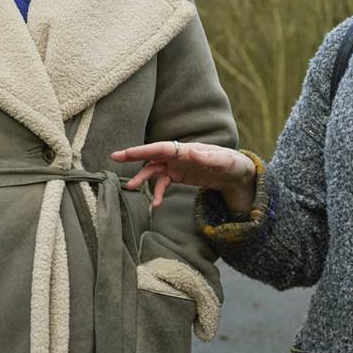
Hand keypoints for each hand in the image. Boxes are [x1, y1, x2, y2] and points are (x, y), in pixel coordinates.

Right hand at [111, 141, 256, 213]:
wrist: (239, 175)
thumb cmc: (234, 164)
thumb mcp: (225, 162)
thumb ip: (209, 158)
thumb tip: (191, 151)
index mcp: (187, 149)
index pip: (160, 148)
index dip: (141, 150)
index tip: (123, 153)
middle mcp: (179, 155)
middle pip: (152, 155)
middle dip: (134, 157)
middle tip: (114, 159)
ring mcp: (178, 165)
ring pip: (155, 169)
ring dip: (143, 178)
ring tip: (132, 190)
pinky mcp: (180, 176)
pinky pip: (163, 182)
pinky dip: (158, 192)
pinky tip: (156, 204)